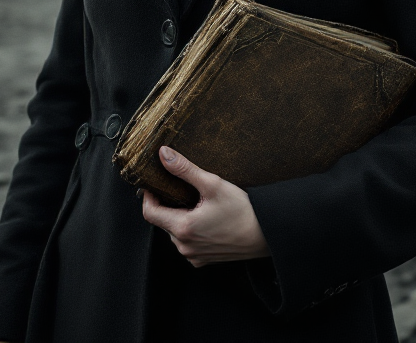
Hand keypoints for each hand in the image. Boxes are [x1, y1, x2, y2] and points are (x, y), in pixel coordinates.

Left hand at [140, 146, 270, 266]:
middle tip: (180, 187)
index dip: (148, 195)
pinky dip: (190, 229)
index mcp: (183, 228)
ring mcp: (194, 256)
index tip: (155, 182)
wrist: (267, 234)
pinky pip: (187, 243)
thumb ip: (184, 169)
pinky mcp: (204, 260)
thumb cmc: (243, 211)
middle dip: (167, 203)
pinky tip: (205, 217)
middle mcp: (185, 247)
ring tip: (195, 201)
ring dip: (179, 216)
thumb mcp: (212, 184)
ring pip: (175, 232)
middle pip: (163, 221)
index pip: (150, 212)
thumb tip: (163, 154)